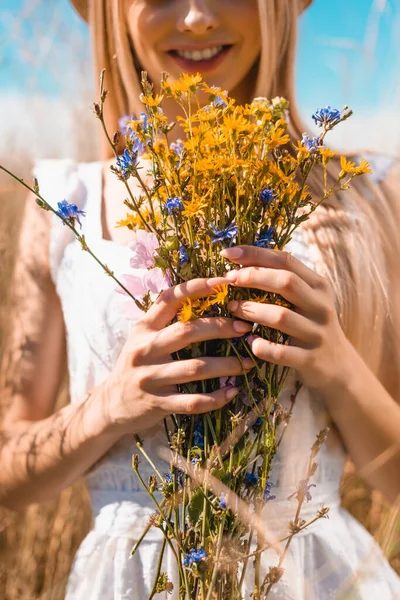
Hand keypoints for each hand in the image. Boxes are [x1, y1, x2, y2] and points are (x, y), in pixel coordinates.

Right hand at [100, 277, 253, 435]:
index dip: (197, 287)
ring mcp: (150, 377)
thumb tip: (205, 298)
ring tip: (247, 363)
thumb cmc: (137, 365)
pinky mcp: (157, 403)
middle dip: (220, 327)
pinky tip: (232, 392)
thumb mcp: (143, 338)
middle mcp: (145, 349)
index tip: (223, 281)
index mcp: (143, 328)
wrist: (111, 405)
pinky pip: (192, 401)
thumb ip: (166, 320)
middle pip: (187, 332)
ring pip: (195, 368)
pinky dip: (216, 397)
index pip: (170, 299)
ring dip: (226, 365)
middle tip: (245, 327)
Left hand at [219, 245, 352, 391]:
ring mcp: (317, 333)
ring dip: (252, 310)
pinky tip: (251, 342)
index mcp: (318, 286)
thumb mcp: (307, 300)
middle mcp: (321, 306)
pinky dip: (262, 346)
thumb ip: (284, 282)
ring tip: (232, 308)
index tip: (228, 253)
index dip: (256, 254)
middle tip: (229, 279)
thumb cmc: (312, 327)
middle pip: (286, 282)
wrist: (340, 368)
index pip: (286, 260)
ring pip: (281, 317)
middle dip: (253, 277)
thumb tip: (241, 263)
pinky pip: (281, 352)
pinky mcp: (310, 359)